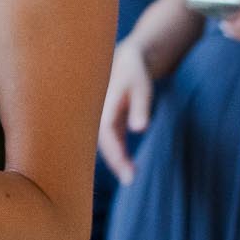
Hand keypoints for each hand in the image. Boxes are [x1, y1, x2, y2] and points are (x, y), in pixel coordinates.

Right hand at [98, 42, 152, 185]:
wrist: (126, 59)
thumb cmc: (135, 73)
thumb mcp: (141, 87)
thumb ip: (140, 107)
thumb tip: (139, 130)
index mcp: (102, 105)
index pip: (107, 135)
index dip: (115, 155)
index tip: (127, 173)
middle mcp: (97, 113)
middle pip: (103, 143)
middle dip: (114, 162)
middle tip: (130, 180)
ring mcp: (100, 117)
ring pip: (105, 144)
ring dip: (115, 160)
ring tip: (130, 176)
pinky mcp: (107, 121)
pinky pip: (109, 140)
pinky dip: (117, 153)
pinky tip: (128, 166)